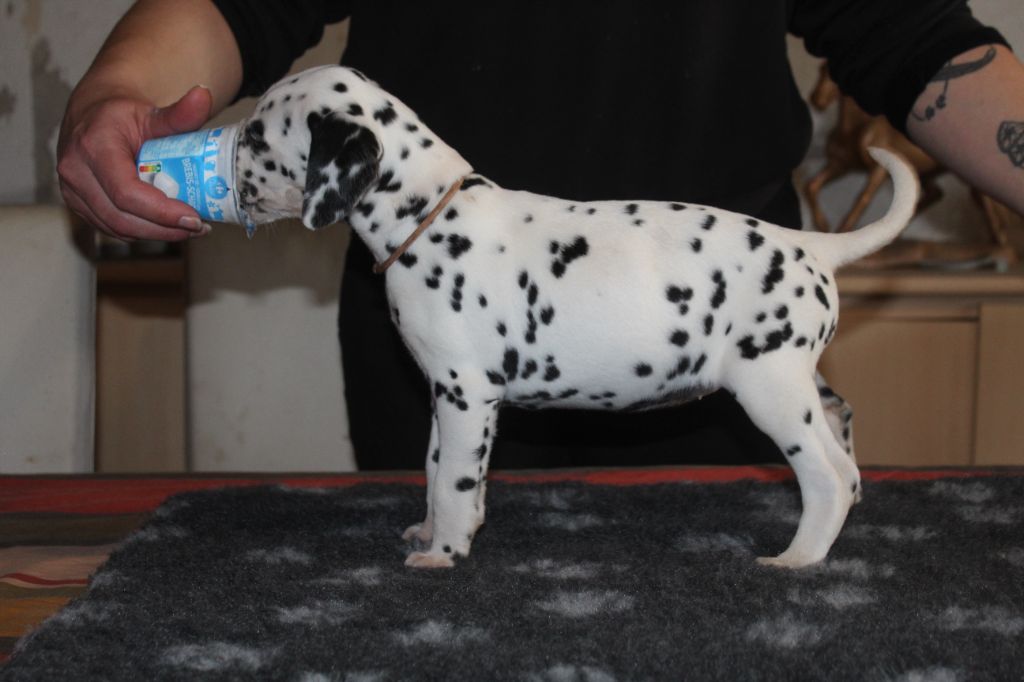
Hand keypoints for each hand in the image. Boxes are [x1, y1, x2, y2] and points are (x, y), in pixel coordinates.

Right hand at [57, 85, 213, 241]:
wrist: (92, 114)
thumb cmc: (122, 115)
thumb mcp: (152, 113)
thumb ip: (180, 113)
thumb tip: (205, 95)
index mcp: (93, 146)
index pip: (127, 192)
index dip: (162, 212)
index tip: (194, 218)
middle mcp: (75, 171)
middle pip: (122, 217)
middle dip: (164, 228)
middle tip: (198, 227)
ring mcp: (72, 191)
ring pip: (116, 227)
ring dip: (155, 233)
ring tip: (188, 228)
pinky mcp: (77, 204)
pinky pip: (111, 227)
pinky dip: (141, 231)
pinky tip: (166, 226)